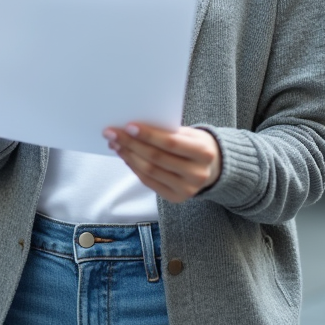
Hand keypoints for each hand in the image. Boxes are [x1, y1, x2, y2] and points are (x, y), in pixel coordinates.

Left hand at [103, 123, 221, 202]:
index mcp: (204, 153)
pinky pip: (149, 182)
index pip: (171, 143)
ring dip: (129, 156)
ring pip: (150, 171)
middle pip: (156, 158)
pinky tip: (126, 156)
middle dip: (131, 144)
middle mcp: (197, 174)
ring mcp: (187, 189)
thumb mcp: (190, 134)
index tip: (128, 126)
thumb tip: (133, 128)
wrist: (213, 168)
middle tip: (112, 134)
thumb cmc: (196, 145)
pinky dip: (134, 168)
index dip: (149, 135)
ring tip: (115, 144)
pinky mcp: (176, 198)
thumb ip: (168, 131)